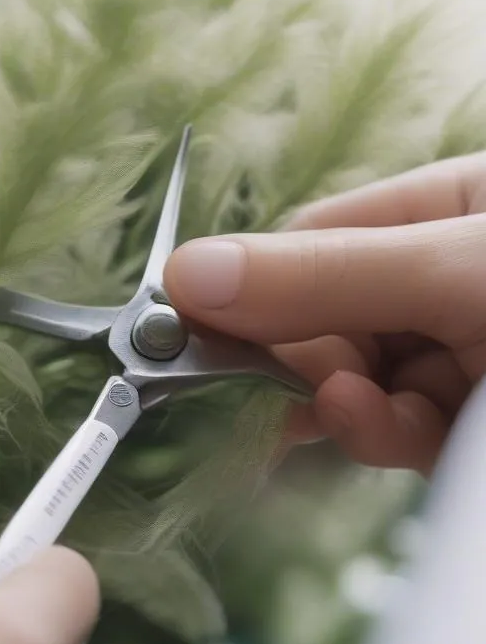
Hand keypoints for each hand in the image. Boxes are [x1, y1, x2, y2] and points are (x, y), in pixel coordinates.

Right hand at [164, 152, 485, 475]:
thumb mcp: (460, 271)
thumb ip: (325, 275)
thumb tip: (184, 274)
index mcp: (447, 209)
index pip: (315, 241)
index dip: (253, 285)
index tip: (194, 332)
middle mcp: (442, 280)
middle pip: (324, 318)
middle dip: (298, 358)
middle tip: (250, 389)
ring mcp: (455, 355)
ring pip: (352, 382)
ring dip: (338, 405)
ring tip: (339, 409)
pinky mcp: (460, 426)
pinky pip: (391, 429)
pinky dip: (376, 434)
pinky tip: (376, 428)